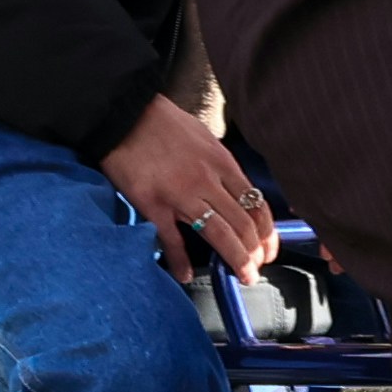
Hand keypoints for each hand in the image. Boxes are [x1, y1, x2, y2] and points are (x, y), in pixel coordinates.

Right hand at [101, 95, 277, 277]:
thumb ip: (220, 165)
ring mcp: (181, 194)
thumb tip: (233, 190)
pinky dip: (180, 261)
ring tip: (242, 276)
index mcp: (222, 162)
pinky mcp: (153, 205)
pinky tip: (185, 275)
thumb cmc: (163, 124)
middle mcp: (207, 180)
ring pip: (219, 234)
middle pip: (243, 224)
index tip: (268, 248)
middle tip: (256, 269)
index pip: (256, 204)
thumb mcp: (204, 137)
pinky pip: (172, 239)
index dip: (267, 232)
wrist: (123, 115)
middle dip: (255, 252)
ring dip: (236, 260)